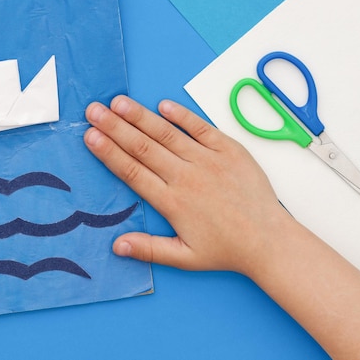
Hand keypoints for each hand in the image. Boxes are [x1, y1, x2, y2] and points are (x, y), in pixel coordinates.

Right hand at [85, 96, 359, 358]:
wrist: (269, 240)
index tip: (90, 136)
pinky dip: (182, 116)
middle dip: (115, 127)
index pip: (132, 171)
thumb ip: (150, 249)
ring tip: (118, 102)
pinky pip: (201, 128)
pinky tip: (163, 104)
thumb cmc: (226, 250)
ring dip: (141, 116)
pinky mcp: (229, 151)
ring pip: (167, 134)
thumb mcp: (185, 258)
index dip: (108, 152)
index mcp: (172, 202)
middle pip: (143, 147)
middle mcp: (187, 177)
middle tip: (94, 111)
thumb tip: (117, 246)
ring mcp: (208, 161)